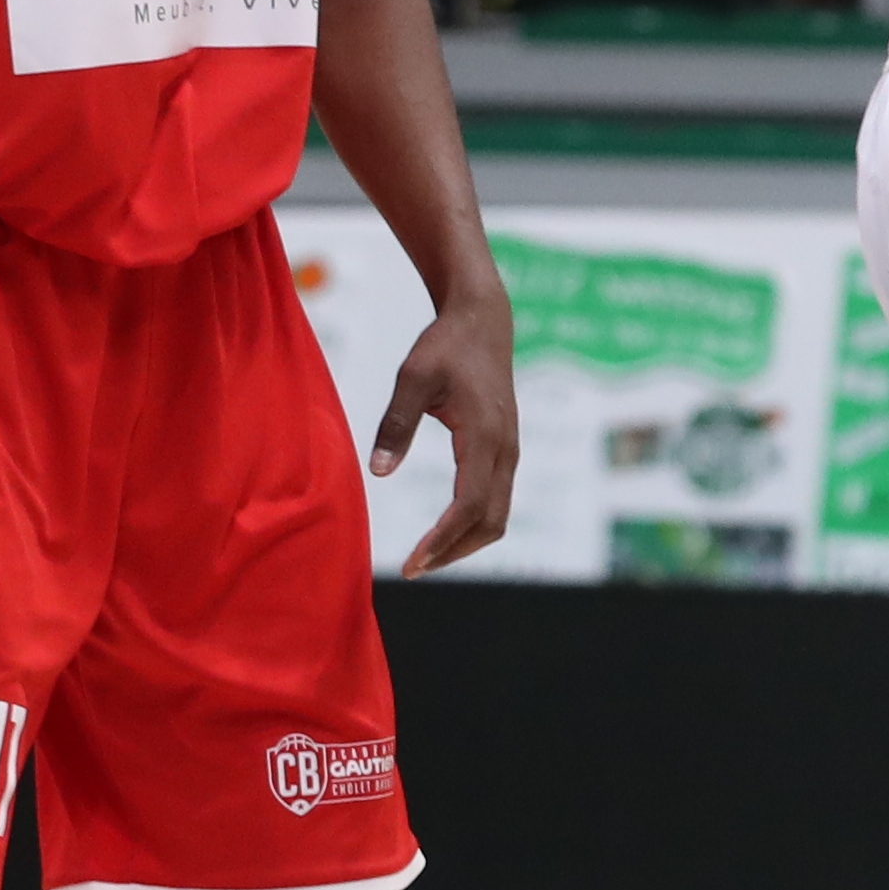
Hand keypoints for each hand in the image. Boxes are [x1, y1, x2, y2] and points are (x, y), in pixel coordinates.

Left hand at [377, 282, 519, 576]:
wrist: (483, 321)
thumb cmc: (445, 346)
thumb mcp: (412, 378)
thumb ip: (396, 424)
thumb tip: (378, 474)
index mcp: (484, 435)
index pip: (470, 504)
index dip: (442, 539)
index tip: (412, 562)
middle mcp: (505, 449)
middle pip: (490, 521)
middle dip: (453, 551)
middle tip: (412, 568)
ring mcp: (510, 451)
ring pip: (498, 516)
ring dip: (464, 542)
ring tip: (425, 556)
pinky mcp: (505, 450)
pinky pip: (497, 500)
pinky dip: (472, 524)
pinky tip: (444, 529)